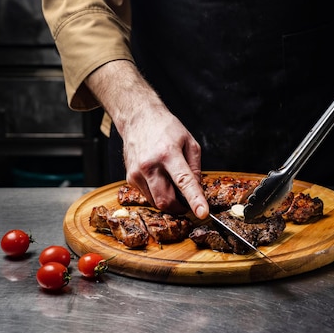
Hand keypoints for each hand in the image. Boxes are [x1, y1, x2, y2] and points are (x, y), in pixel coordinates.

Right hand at [122, 101, 207, 217]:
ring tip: (172, 184)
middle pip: (166, 200)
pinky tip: (159, 179)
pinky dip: (157, 194)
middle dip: (180, 208)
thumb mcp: (189, 142)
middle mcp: (150, 165)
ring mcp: (137, 173)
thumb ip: (195, 167)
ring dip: (168, 201)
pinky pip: (147, 196)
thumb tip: (197, 189)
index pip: (184, 181)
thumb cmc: (165, 128)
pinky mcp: (130, 178)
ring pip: (156, 202)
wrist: (138, 119)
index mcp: (168, 154)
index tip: (202, 213)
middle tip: (188, 203)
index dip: (194, 199)